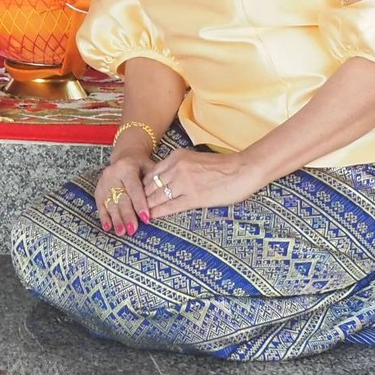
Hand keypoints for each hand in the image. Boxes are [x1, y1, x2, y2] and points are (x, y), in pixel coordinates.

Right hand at [93, 149, 153, 235]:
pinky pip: (100, 205)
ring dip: (116, 219)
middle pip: (121, 198)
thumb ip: (153, 182)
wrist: (124, 156)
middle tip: (133, 229)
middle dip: (127, 215)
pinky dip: (104, 217)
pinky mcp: (98, 190)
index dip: (140, 204)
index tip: (146, 218)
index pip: (134, 188)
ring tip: (122, 232)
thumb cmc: (141, 165)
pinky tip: (107, 227)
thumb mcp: (149, 167)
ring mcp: (103, 182)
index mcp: (126, 167)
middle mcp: (112, 174)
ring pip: (110, 203)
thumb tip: (160, 200)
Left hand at [141, 148, 261, 218]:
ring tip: (138, 215)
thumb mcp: (195, 160)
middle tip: (132, 208)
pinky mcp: (194, 197)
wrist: (243, 169)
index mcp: (177, 157)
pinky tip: (152, 218)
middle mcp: (177, 167)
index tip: (136, 195)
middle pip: (151, 185)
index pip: (152, 173)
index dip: (142, 186)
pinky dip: (159, 212)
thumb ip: (180, 167)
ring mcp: (184, 182)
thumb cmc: (223, 166)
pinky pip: (170, 206)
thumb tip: (168, 180)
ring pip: (157, 196)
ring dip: (146, 207)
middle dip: (141, 197)